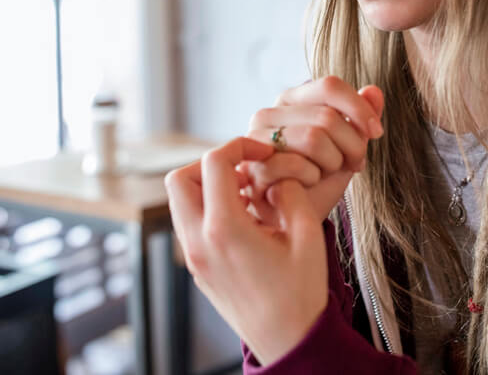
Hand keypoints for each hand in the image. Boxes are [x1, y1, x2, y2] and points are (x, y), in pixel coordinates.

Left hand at [165, 137, 328, 365]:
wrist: (287, 341)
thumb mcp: (307, 236)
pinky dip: (209, 208)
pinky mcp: (197, 267)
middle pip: (180, 179)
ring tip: (248, 193)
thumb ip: (291, 194)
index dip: (239, 145)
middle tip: (245, 169)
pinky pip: (190, 223)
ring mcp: (194, 257)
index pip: (213, 163)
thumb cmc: (300, 294)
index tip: (264, 152)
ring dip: (208, 186)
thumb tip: (276, 177)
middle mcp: (199, 242)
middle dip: (211, 164)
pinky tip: (245, 216)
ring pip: (180, 201)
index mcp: (224, 229)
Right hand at [240, 78, 383, 223]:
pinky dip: (313, 178)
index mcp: (291, 100)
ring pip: (314, 138)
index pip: (329, 86)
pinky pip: (297, 165)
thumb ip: (361, 116)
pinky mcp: (254, 167)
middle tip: (353, 163)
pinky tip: (307, 185)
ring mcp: (256, 140)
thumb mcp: (348, 145)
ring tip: (327, 173)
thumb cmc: (318, 179)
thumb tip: (374, 91)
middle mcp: (269, 113)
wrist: (294, 218)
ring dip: (332, 162)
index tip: (376, 132)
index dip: (360, 108)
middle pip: (327, 116)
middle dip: (352, 145)